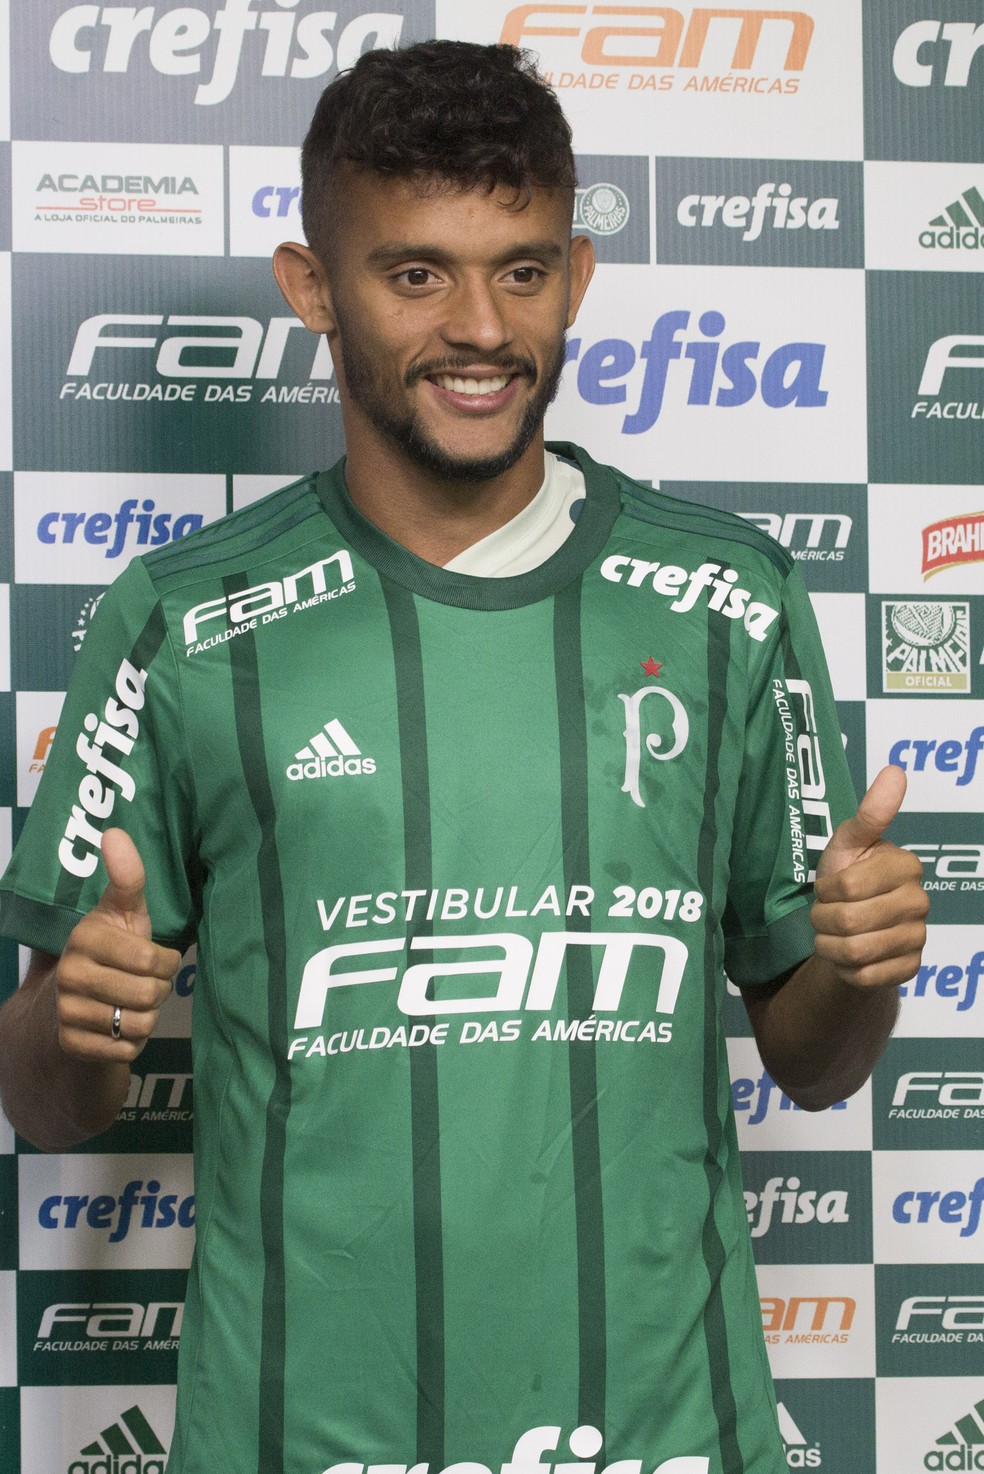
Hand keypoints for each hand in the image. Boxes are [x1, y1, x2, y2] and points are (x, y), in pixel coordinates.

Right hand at [54, 828, 180, 1060]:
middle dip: (159, 991)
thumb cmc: (112, 949)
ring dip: (147, 1017)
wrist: (70, 1002)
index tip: (158, 957)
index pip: (151, 958)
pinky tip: (119, 1026)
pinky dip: (133, 1042)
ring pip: (139, 1024)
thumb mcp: (124, 912)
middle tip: (146, 984)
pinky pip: (126, 1051)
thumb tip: (115, 832)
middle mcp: (70, 973)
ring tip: (133, 1003)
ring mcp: (66, 1011)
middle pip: (148, 994)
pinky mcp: (71, 1044)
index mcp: (85, 937)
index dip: (166, 962)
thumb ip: (127, 877)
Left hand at [810, 765, 927, 991]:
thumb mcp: (849, 841)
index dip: (825, 890)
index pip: (847, 886)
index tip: (827, 887)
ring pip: (855, 952)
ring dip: (829, 946)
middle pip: (848, 921)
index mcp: (907, 865)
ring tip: (832, 934)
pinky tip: (847, 956)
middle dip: (822, 920)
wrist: (848, 926)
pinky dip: (844, 969)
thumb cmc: (846, 875)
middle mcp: (920, 902)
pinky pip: (864, 976)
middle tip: (824, 914)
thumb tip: (895, 771)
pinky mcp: (910, 969)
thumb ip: (871, 812)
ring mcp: (918, 938)